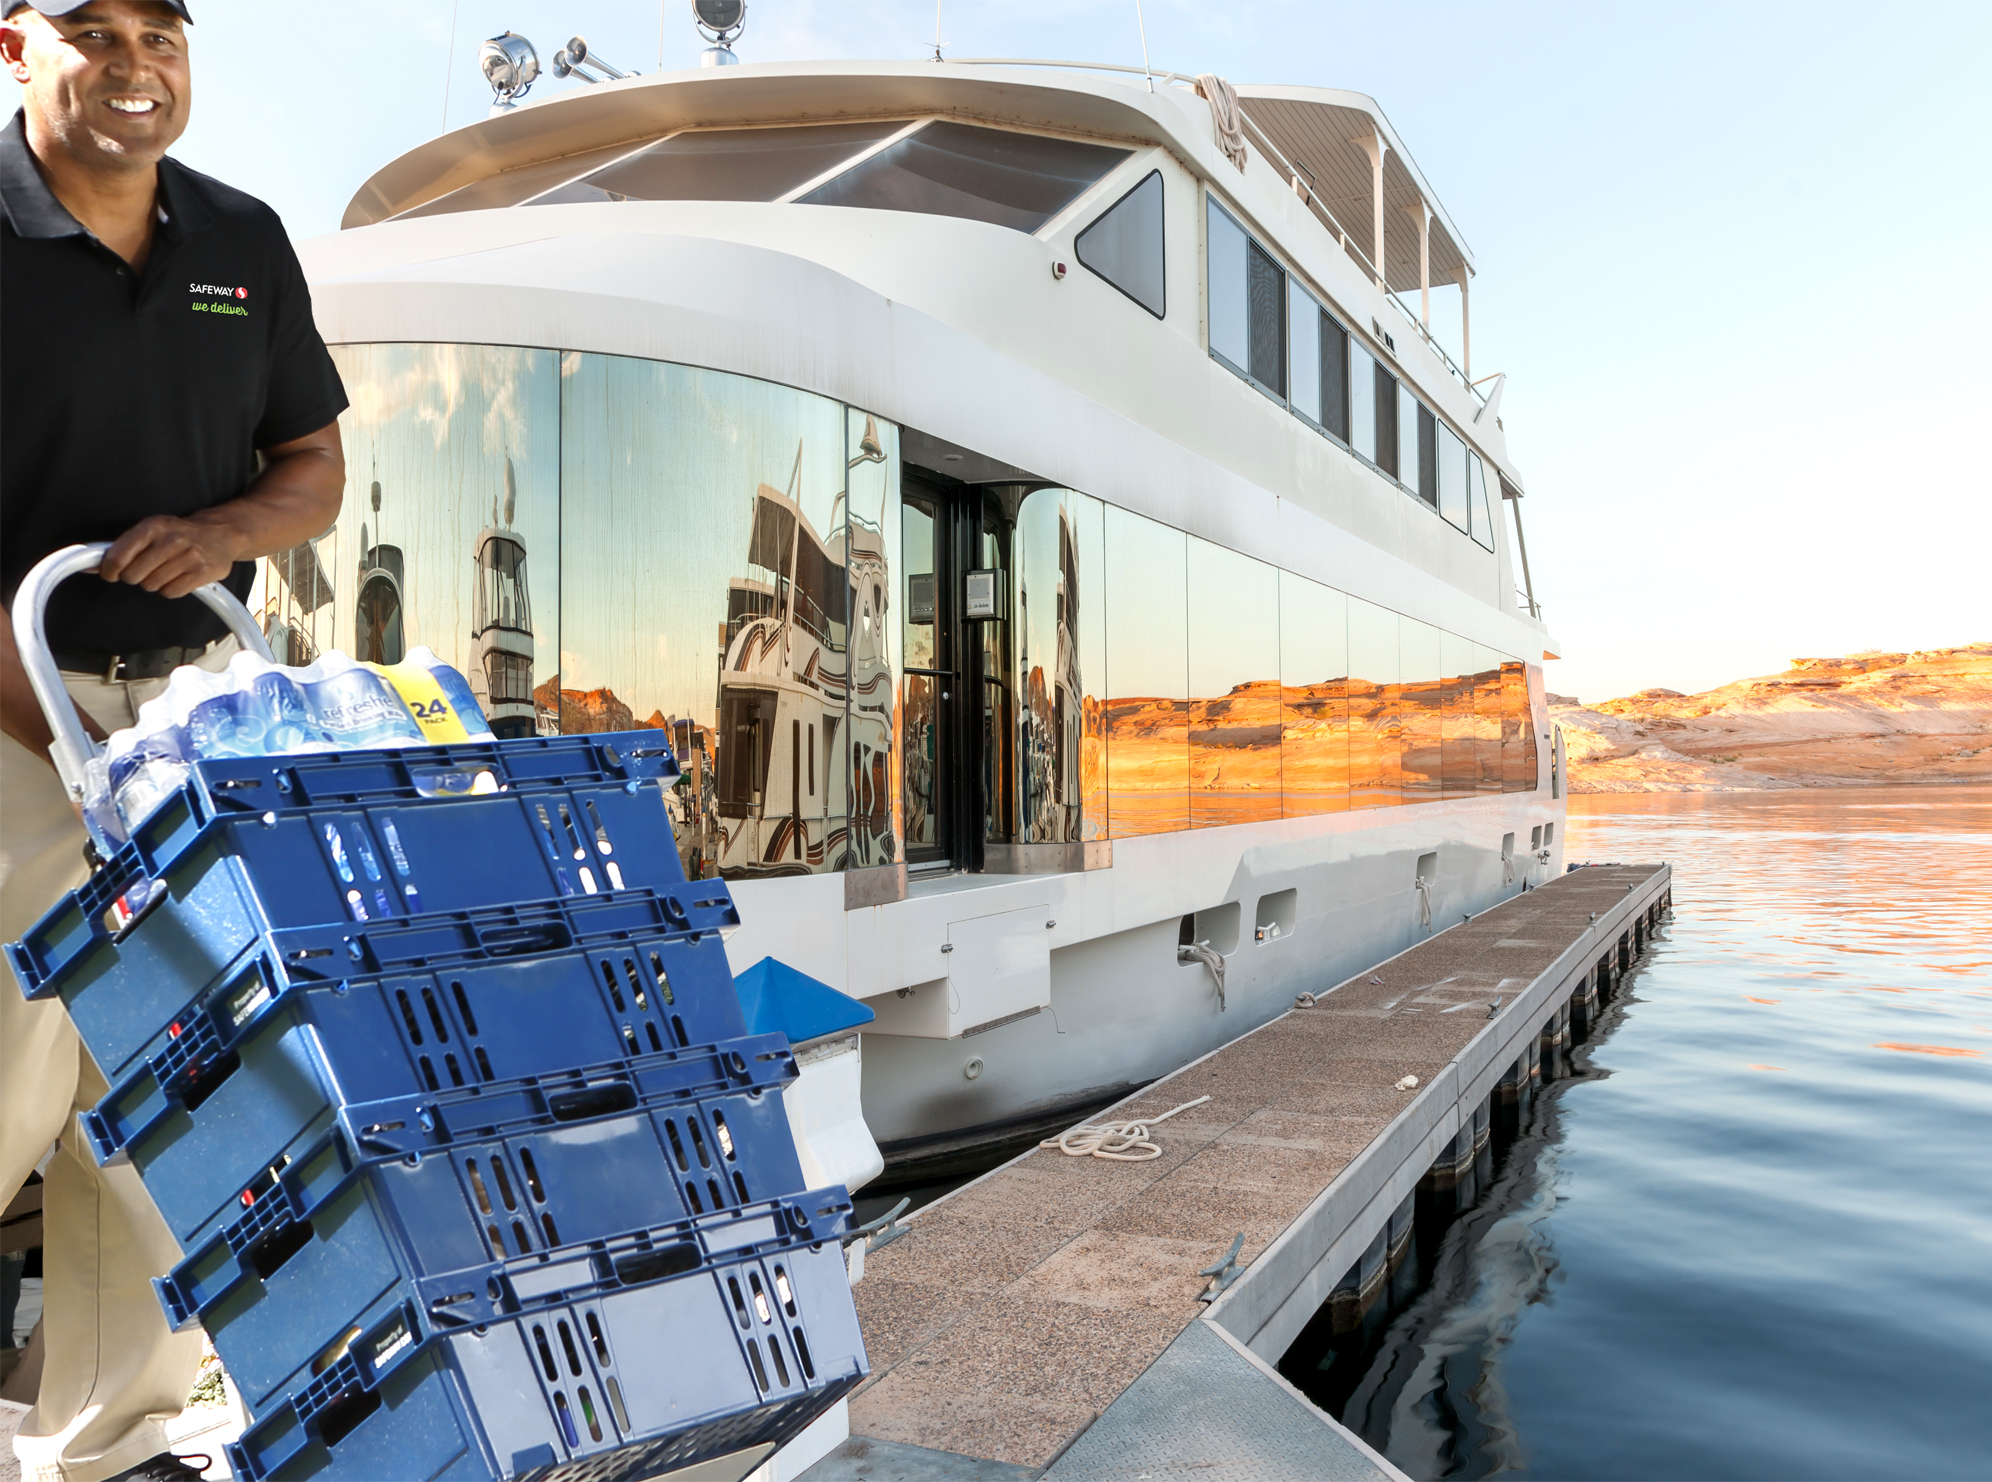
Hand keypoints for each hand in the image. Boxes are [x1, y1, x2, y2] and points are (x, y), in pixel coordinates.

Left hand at [99, 513, 241, 599]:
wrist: (221, 534)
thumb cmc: (179, 534)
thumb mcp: (150, 531)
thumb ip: (121, 548)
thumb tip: (89, 565)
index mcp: (153, 526)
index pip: (118, 557)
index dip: (109, 570)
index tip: (111, 574)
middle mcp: (171, 540)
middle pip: (133, 576)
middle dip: (135, 577)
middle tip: (145, 570)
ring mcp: (189, 556)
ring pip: (152, 586)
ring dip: (154, 583)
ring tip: (166, 571)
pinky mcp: (203, 572)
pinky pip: (171, 592)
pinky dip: (170, 589)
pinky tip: (178, 578)